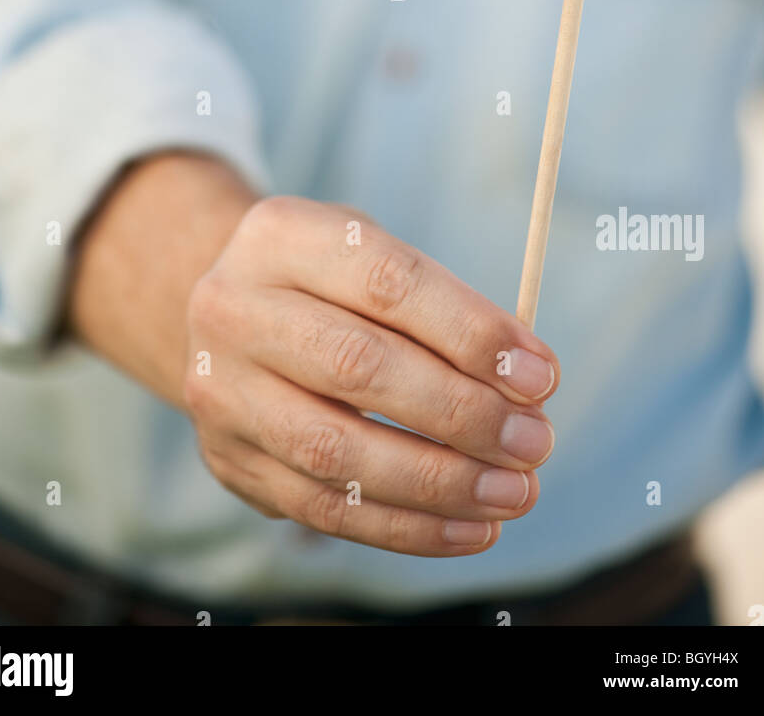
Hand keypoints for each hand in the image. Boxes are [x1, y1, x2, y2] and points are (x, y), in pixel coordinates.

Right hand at [184, 195, 558, 556]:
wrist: (227, 315)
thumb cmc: (328, 281)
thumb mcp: (372, 254)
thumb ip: (442, 308)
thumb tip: (526, 384)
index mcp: (282, 235)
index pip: (386, 283)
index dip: (469, 333)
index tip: (541, 376)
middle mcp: (234, 308)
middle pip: (356, 367)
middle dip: (461, 413)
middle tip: (535, 442)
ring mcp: (221, 389)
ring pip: (335, 451)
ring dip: (440, 482)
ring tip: (515, 492)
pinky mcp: (229, 459)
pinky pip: (323, 508)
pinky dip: (406, 527)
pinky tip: (471, 528)